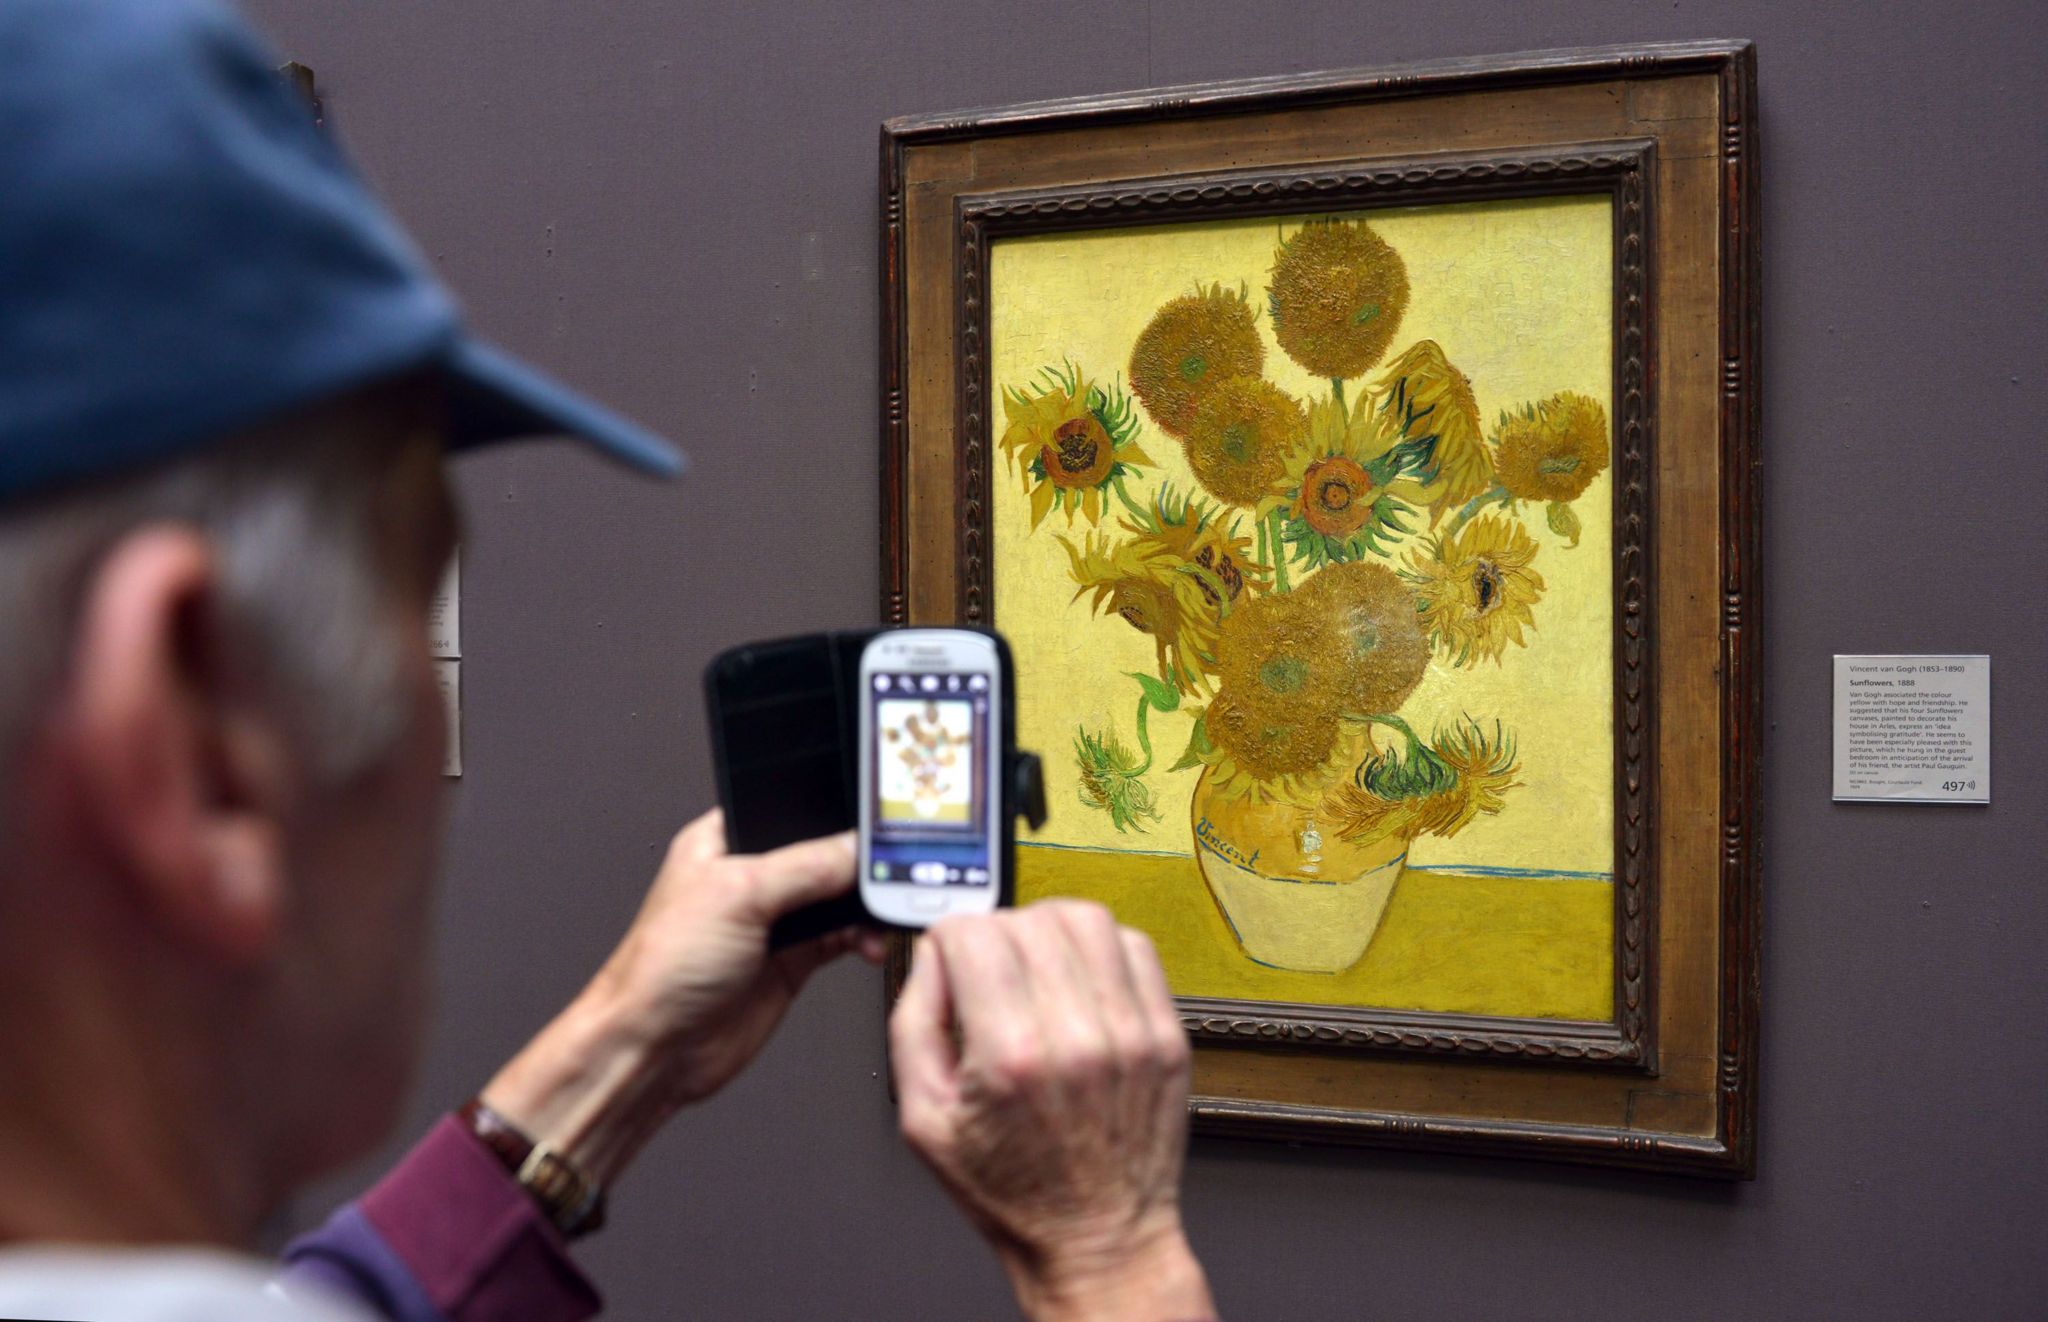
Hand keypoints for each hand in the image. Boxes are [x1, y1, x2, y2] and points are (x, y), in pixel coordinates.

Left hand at [482, 808, 882, 1185]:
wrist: (654, 1050)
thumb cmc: (660, 969)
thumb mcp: (737, 896)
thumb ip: (805, 866)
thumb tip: (858, 850)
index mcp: (724, 841)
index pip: (792, 807)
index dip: (830, 810)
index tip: (870, 821)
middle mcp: (751, 877)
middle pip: (824, 853)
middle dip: (856, 863)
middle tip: (886, 870)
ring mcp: (773, 920)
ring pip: (839, 896)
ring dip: (864, 903)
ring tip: (882, 909)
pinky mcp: (792, 959)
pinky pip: (843, 936)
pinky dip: (863, 936)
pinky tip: (869, 941)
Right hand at [890, 901, 1212, 1321]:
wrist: (1097, 1238)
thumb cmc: (1014, 1190)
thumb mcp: (922, 1120)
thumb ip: (913, 1024)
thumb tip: (931, 958)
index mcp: (1010, 1058)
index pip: (973, 934)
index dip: (947, 937)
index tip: (948, 960)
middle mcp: (1077, 1038)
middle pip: (1026, 918)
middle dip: (994, 932)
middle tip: (987, 971)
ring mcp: (1131, 1033)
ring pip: (1086, 917)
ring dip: (1048, 927)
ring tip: (1034, 965)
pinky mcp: (1167, 1036)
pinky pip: (1136, 946)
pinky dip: (1100, 946)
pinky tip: (1080, 978)